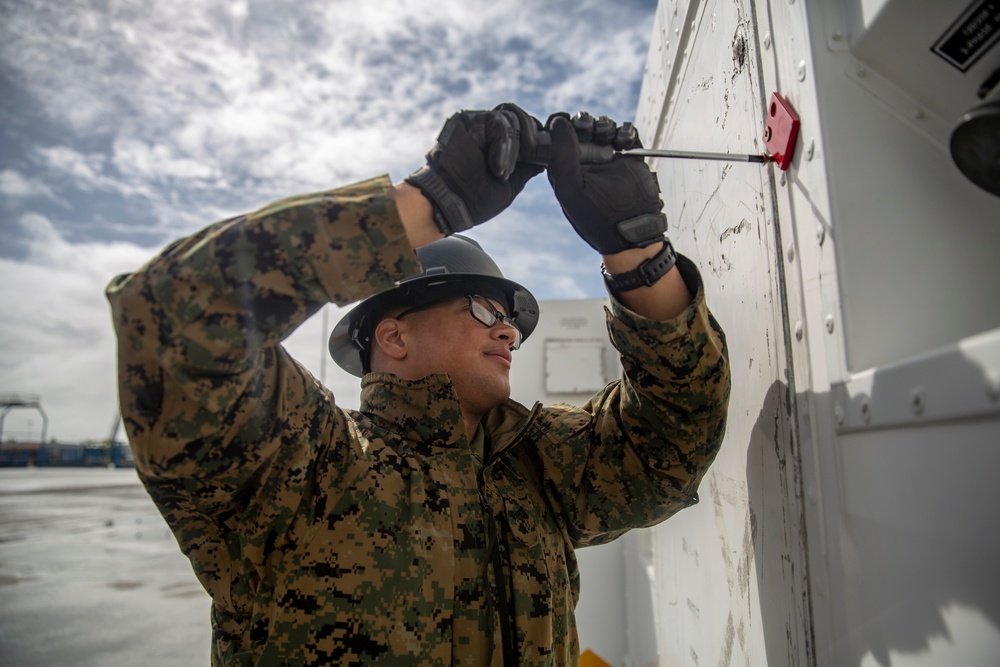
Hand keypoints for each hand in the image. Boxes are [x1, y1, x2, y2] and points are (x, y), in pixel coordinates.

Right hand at [405, 103, 544, 234]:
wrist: (448, 204)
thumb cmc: (475, 200)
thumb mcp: (511, 183)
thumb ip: (527, 167)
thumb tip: (546, 155)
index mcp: (501, 145)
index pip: (527, 129)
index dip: (538, 139)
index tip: (544, 157)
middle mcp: (489, 131)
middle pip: (522, 118)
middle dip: (531, 139)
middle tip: (529, 159)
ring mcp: (478, 123)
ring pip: (512, 117)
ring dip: (514, 147)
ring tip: (502, 171)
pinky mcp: (467, 119)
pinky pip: (497, 120)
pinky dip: (503, 143)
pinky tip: (496, 166)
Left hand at [545, 112, 666, 253]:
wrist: (631, 231)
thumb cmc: (596, 217)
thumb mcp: (571, 186)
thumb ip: (561, 153)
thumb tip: (558, 121)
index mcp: (565, 168)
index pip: (559, 137)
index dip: (562, 125)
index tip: (567, 122)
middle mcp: (585, 161)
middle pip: (582, 127)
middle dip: (585, 122)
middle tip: (589, 127)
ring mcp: (608, 159)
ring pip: (604, 128)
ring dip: (605, 125)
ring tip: (607, 135)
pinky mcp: (630, 158)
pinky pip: (627, 134)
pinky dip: (626, 131)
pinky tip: (623, 141)